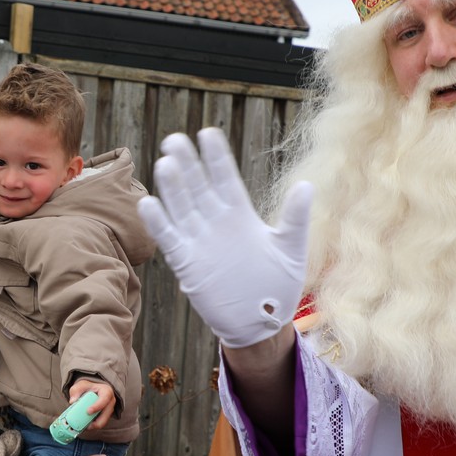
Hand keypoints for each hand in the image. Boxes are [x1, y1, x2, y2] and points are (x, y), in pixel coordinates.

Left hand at [67, 379, 115, 433]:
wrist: (92, 391)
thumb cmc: (87, 387)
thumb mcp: (80, 385)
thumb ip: (76, 391)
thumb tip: (72, 401)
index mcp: (106, 391)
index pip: (104, 399)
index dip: (97, 406)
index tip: (88, 411)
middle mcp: (110, 402)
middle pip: (107, 414)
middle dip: (98, 421)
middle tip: (87, 425)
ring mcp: (109, 410)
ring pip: (104, 421)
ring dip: (95, 425)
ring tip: (84, 427)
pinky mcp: (105, 417)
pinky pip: (100, 424)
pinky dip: (93, 426)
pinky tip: (85, 427)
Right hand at [138, 128, 313, 347]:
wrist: (261, 322)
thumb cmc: (279, 285)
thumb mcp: (292, 250)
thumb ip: (295, 218)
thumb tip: (307, 185)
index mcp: (240, 214)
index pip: (225, 178)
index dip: (216, 157)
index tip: (207, 133)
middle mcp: (216, 222)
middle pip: (198, 186)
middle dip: (187, 163)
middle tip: (175, 140)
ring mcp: (199, 240)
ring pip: (181, 207)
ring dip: (172, 187)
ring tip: (165, 163)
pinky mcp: (186, 262)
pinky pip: (168, 238)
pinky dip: (158, 223)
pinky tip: (148, 203)